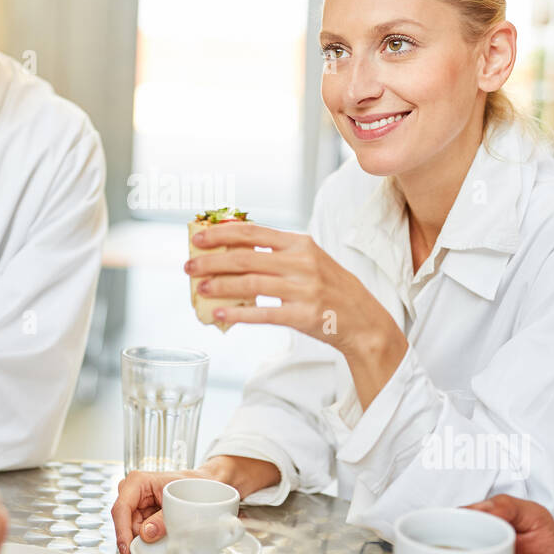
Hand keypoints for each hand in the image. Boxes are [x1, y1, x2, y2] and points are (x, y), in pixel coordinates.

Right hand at [110, 456, 281, 553]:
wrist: (205, 484)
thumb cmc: (194, 484)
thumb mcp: (181, 501)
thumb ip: (162, 518)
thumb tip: (146, 534)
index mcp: (137, 482)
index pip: (121, 508)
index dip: (121, 531)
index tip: (127, 550)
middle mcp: (132, 493)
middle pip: (124, 523)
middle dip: (131, 543)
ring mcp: (136, 506)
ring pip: (130, 531)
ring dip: (138, 547)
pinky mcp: (142, 517)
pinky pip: (139, 534)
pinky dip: (144, 546)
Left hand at [186, 221, 406, 404]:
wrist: (364, 320)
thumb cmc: (330, 288)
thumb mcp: (309, 260)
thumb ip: (276, 253)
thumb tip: (232, 250)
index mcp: (300, 244)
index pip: (253, 233)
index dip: (222, 233)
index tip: (198, 236)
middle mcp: (302, 263)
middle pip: (245, 257)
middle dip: (211, 261)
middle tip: (189, 266)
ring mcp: (304, 289)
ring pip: (249, 284)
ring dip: (219, 286)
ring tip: (199, 289)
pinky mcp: (303, 315)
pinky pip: (263, 313)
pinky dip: (238, 314)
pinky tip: (219, 315)